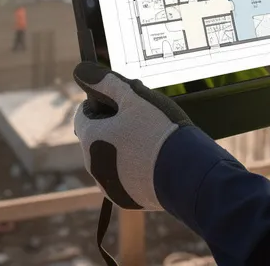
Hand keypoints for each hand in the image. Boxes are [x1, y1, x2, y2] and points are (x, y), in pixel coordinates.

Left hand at [72, 61, 191, 210]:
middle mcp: (93, 166)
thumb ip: (105, 82)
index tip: (122, 102)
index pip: (83, 115)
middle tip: (142, 120)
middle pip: (97, 137)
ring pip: (110, 159)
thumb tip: (81, 70)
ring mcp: (110, 186)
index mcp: (91, 138)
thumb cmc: (160, 129)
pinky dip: (135, 169)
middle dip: (113, 127)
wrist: (188, 173)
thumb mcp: (133, 96)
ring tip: (152, 141)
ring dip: (123, 149)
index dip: (101, 104)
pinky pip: (124, 179)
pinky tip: (156, 162)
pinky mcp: (127, 199)